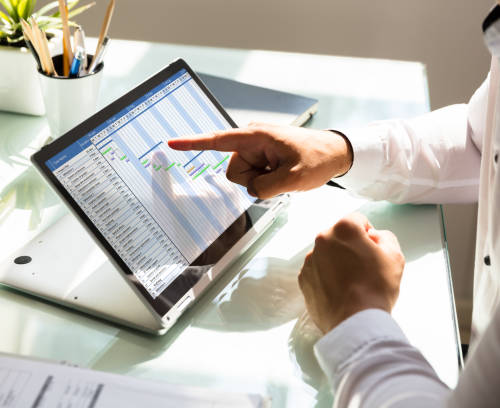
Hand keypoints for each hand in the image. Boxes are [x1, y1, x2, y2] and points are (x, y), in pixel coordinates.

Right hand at [167, 123, 352, 198]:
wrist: (335, 153)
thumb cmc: (317, 158)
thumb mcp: (294, 178)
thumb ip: (265, 188)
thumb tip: (251, 190)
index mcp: (255, 136)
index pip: (217, 141)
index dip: (192, 144)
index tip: (171, 144)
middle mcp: (251, 140)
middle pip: (234, 172)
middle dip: (254, 180)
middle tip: (280, 175)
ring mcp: (256, 149)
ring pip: (243, 178)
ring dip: (262, 181)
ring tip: (283, 173)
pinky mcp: (260, 157)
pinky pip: (253, 177)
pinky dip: (266, 180)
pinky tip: (282, 173)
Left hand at [298, 213, 404, 333]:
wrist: (354, 321)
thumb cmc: (376, 287)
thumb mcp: (395, 256)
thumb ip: (384, 237)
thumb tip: (372, 237)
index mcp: (343, 229)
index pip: (357, 220)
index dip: (368, 234)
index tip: (373, 251)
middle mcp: (322, 240)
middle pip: (339, 237)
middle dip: (351, 247)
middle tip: (364, 268)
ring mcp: (310, 260)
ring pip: (327, 254)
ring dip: (337, 261)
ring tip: (351, 283)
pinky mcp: (303, 278)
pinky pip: (317, 271)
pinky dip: (326, 277)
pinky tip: (339, 291)